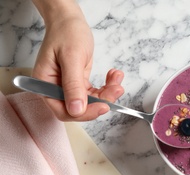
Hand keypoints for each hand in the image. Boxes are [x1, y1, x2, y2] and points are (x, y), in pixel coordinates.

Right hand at [32, 2, 123, 120]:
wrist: (70, 21)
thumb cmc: (66, 33)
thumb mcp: (71, 57)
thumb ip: (73, 85)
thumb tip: (76, 110)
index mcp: (45, 84)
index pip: (63, 110)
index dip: (84, 113)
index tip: (103, 106)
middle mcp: (55, 89)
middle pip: (79, 109)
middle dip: (100, 102)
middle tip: (116, 90)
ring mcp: (67, 87)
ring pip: (90, 102)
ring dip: (107, 94)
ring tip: (117, 80)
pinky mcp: (78, 83)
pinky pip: (95, 93)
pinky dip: (107, 87)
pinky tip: (113, 77)